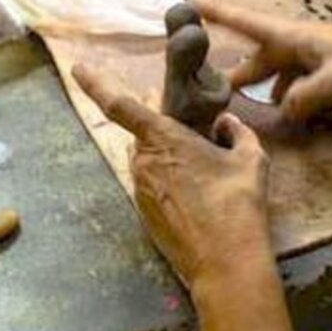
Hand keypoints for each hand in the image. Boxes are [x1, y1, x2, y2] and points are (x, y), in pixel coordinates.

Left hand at [73, 63, 271, 289]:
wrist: (225, 262)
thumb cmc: (238, 204)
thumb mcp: (252, 159)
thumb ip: (238, 132)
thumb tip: (227, 125)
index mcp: (164, 139)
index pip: (120, 104)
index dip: (96, 83)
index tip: (79, 68)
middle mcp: (143, 162)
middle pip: (141, 129)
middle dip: (158, 118)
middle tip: (181, 115)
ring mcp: (140, 191)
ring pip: (147, 157)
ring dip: (165, 151)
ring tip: (199, 158)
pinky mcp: (145, 214)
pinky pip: (152, 182)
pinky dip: (168, 177)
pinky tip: (196, 189)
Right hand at [196, 0, 331, 120]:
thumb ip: (307, 96)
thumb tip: (282, 108)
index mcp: (299, 36)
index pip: (250, 22)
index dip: (221, 14)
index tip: (193, 4)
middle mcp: (304, 43)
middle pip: (263, 55)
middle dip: (240, 69)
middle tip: (215, 88)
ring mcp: (319, 58)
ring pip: (281, 71)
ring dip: (265, 87)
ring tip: (249, 107)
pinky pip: (301, 83)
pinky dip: (290, 96)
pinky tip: (290, 113)